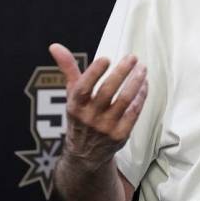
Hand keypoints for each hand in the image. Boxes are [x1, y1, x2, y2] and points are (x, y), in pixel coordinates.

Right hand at [49, 43, 147, 170]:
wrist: (85, 155)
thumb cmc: (80, 115)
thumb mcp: (72, 94)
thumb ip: (68, 69)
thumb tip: (54, 45)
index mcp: (75, 106)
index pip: (83, 88)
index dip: (94, 72)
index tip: (106, 58)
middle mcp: (89, 117)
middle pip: (107, 92)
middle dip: (121, 73)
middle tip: (132, 57)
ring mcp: (106, 127)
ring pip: (124, 101)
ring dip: (135, 82)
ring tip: (142, 68)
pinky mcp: (120, 135)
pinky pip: (134, 112)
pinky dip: (141, 97)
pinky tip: (144, 84)